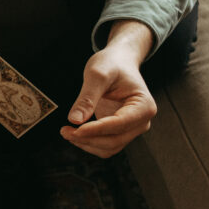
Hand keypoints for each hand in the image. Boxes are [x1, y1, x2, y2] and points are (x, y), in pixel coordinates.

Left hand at [60, 20, 156, 157]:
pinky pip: (105, 145)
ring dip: (87, 144)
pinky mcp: (120, 131)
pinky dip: (89, 143)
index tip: (76, 129)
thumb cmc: (112, 64)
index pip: (120, 124)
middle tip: (64, 130)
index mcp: (144, 106)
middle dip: (88, 138)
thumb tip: (75, 120)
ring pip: (110, 147)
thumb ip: (87, 97)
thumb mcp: (97, 74)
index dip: (96, 129)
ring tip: (66, 131)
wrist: (118, 62)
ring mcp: (131, 128)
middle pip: (115, 140)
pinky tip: (75, 133)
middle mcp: (141, 121)